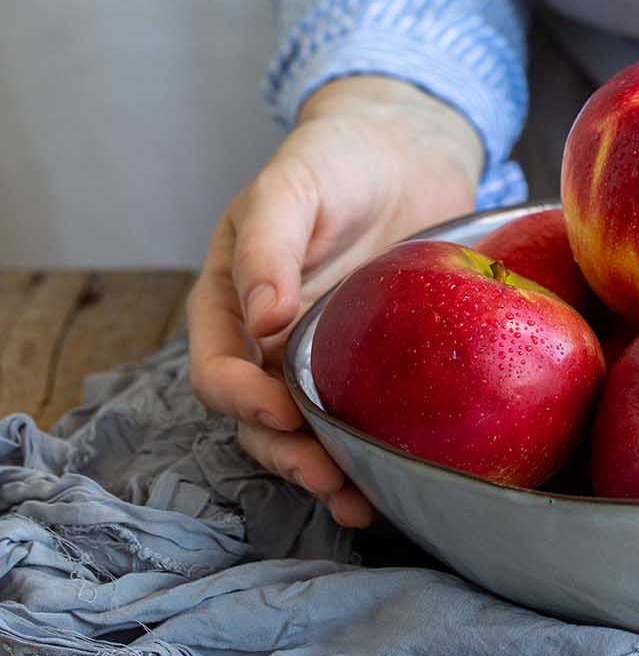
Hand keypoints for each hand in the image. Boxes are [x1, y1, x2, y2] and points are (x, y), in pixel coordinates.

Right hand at [187, 76, 484, 525]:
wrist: (404, 151)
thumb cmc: (335, 159)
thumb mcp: (292, 186)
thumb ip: (270, 245)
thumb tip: (262, 318)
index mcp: (230, 303)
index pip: (217, 370)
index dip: (241, 400)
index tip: (281, 413)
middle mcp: (269, 342)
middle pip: (259, 421)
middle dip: (288, 456)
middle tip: (329, 478)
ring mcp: (321, 359)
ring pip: (307, 434)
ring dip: (326, 472)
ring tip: (360, 504)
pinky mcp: (374, 366)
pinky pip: (363, 418)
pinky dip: (371, 456)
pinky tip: (393, 487)